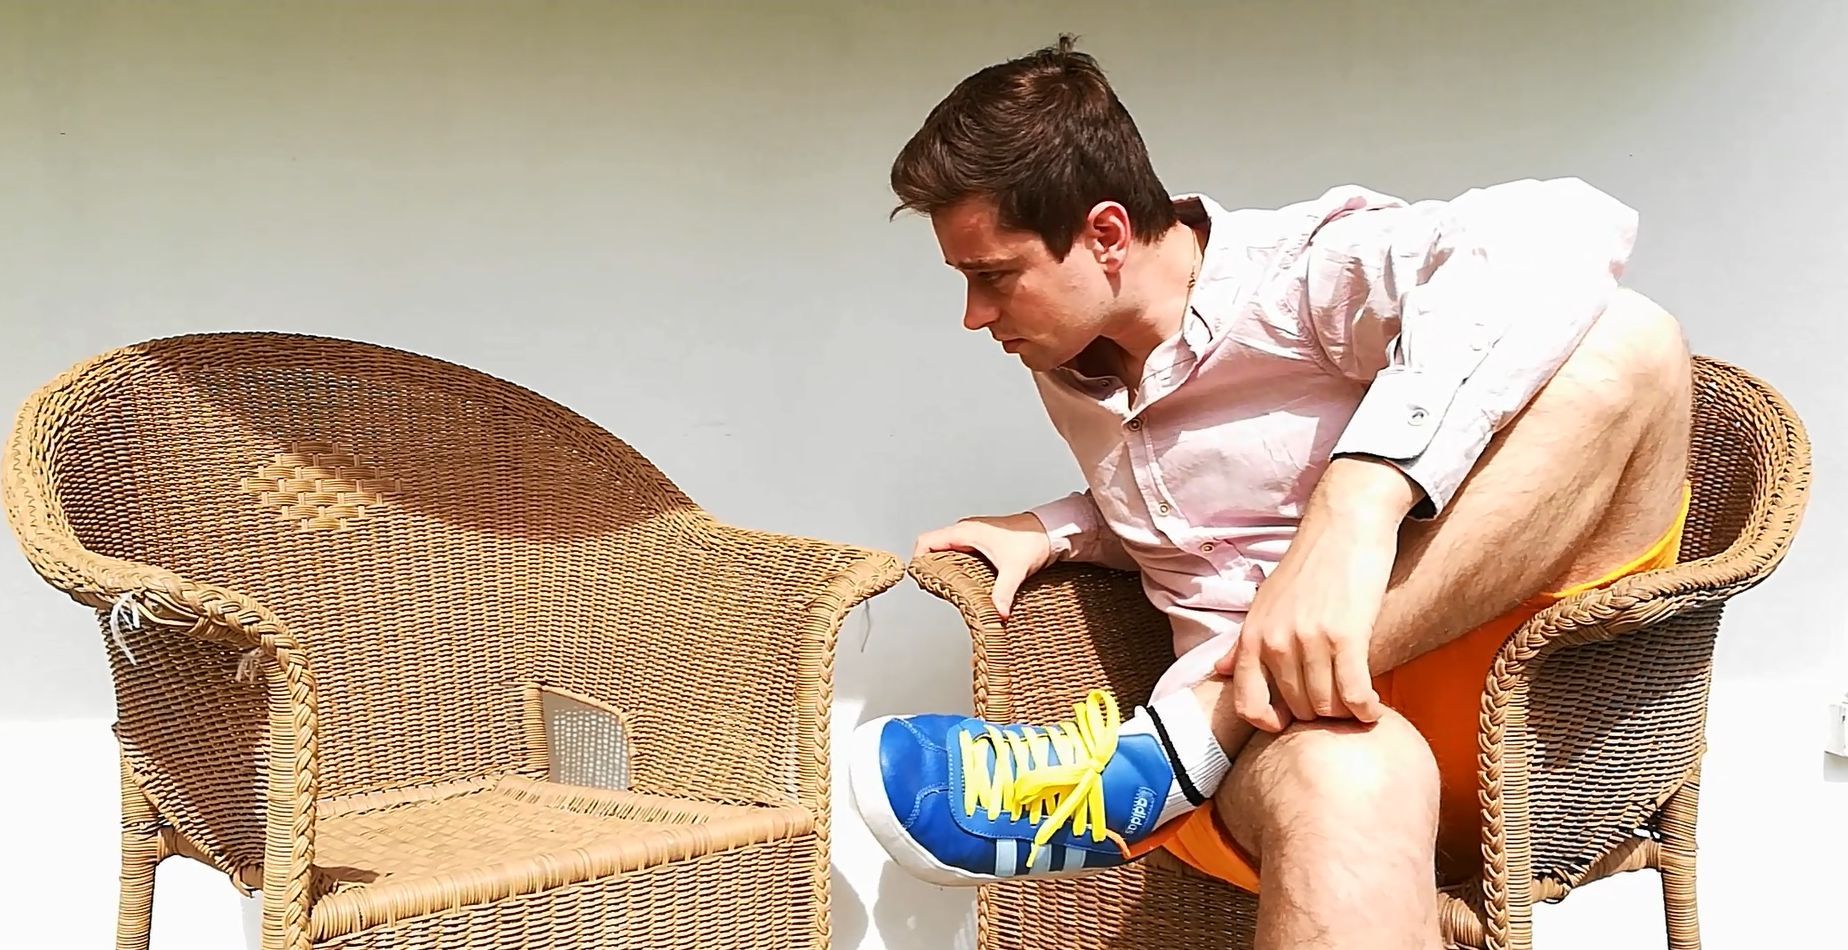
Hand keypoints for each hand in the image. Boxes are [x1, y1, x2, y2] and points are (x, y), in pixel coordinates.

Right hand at [914, 512, 1055, 618]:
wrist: (1051, 531)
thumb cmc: (1032, 540)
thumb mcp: (1015, 569)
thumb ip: (1003, 593)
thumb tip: (997, 614)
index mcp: (965, 532)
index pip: (926, 541)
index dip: (918, 560)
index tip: (922, 580)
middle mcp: (965, 532)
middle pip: (932, 548)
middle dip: (929, 568)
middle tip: (934, 590)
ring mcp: (972, 537)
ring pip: (945, 551)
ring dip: (942, 568)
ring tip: (947, 589)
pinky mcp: (981, 543)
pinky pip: (957, 554)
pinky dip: (955, 567)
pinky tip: (964, 584)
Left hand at [1216, 459, 1415, 730]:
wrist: (1343, 526)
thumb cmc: (1307, 567)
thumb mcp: (1264, 603)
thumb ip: (1242, 643)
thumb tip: (1219, 671)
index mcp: (1252, 636)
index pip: (1247, 702)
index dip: (1269, 723)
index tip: (1291, 721)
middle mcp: (1275, 642)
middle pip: (1297, 709)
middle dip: (1318, 715)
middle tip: (1337, 706)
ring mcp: (1309, 640)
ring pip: (1326, 706)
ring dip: (1345, 714)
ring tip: (1357, 706)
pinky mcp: (1346, 636)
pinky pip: (1353, 694)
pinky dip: (1366, 709)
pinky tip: (1373, 707)